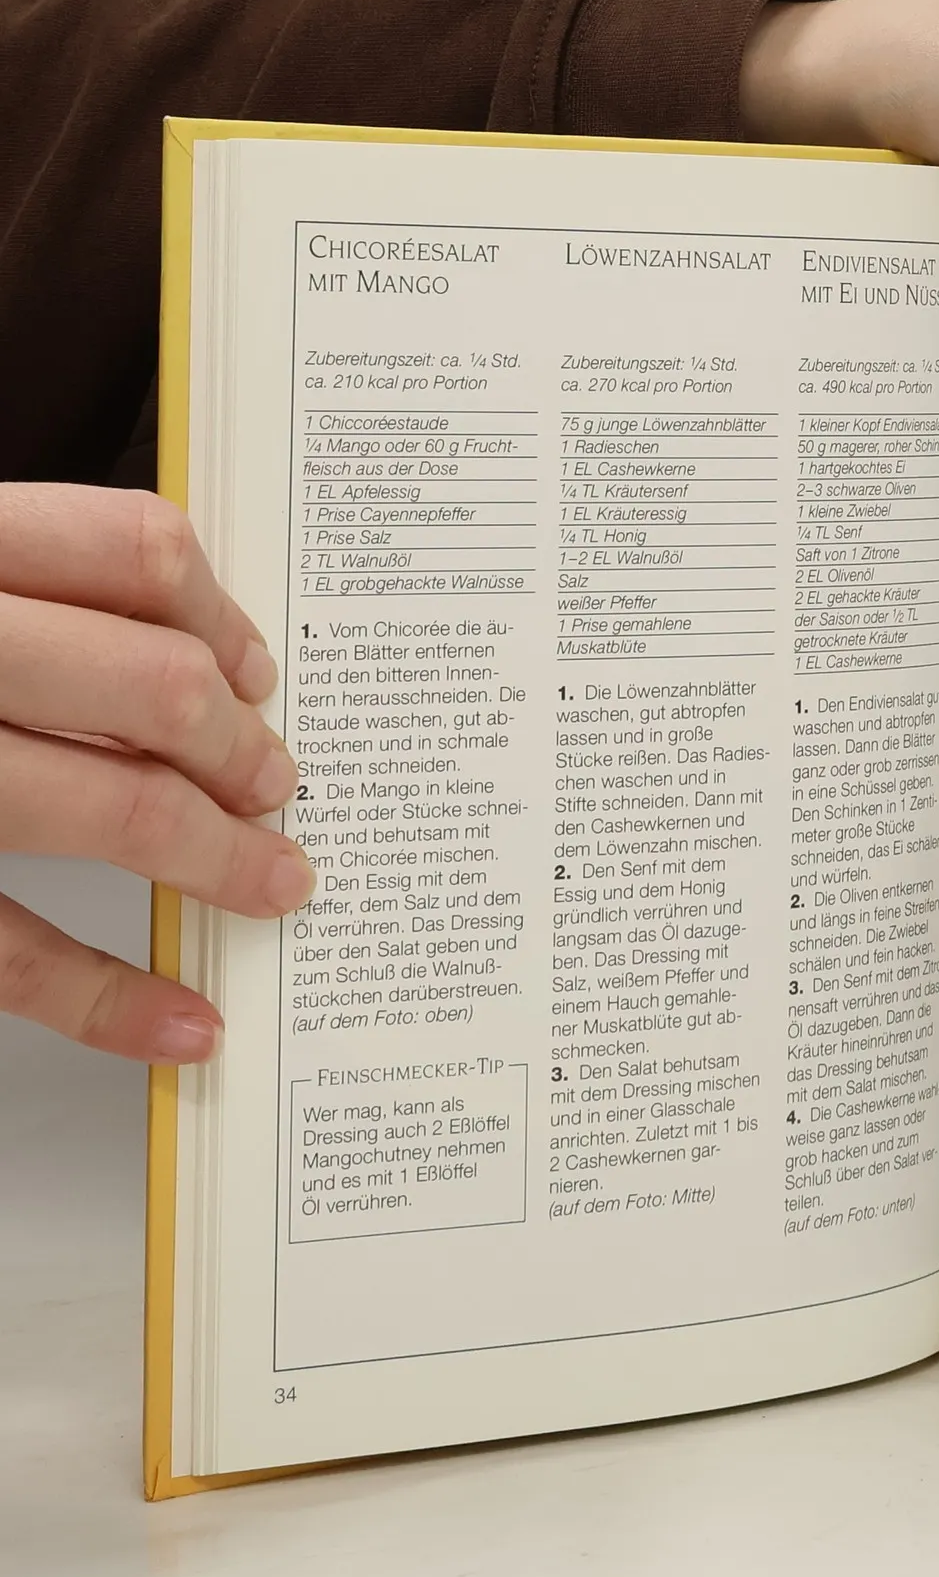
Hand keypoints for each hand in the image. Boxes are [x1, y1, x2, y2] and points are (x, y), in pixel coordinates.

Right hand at [0, 484, 312, 1062]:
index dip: (222, 620)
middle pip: (152, 687)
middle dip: (244, 752)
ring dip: (219, 860)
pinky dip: (111, 999)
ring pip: (105, 811)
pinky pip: (11, 949)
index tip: (256, 675)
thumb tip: (193, 658)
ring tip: (271, 882)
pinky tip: (180, 1023)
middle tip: (275, 787)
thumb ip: (19, 586)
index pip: (135, 552)